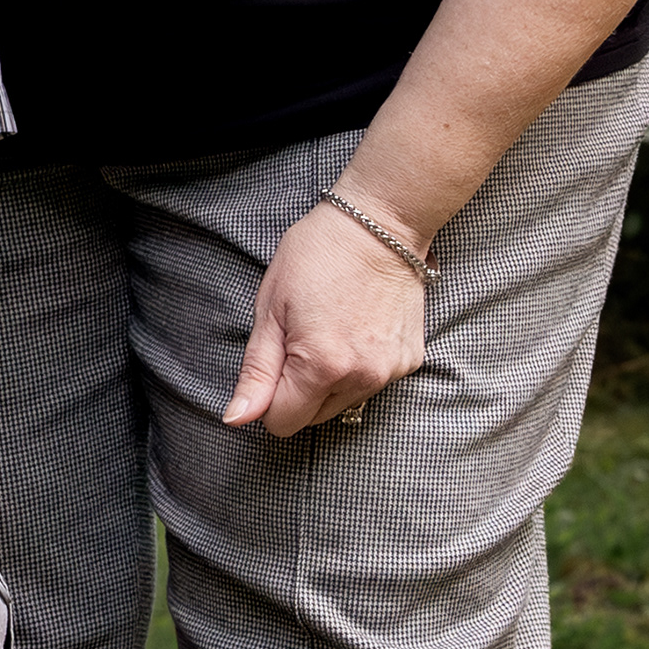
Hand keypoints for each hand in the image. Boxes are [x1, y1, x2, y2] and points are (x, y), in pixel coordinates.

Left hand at [223, 194, 428, 436]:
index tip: (272, 364)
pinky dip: (359, 367)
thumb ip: (257, 371)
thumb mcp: (270, 308)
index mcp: (321, 366)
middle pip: (314, 418)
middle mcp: (362, 377)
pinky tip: (355, 328)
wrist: (379, 226)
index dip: (268, 400)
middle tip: (299, 339)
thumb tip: (238, 419)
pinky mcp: (410, 361)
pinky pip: (372, 383)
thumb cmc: (316, 256)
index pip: (283, 422)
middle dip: (298, 391)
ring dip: (329, 381)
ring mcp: (391, 371)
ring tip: (328, 330)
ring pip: (344, 403)